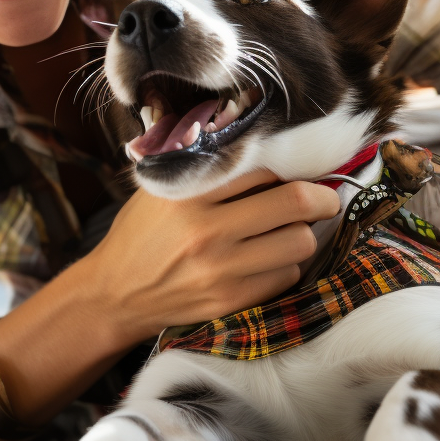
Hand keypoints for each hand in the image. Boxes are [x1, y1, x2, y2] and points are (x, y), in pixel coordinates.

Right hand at [83, 170, 340, 343]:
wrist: (114, 294)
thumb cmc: (141, 233)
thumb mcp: (161, 187)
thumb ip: (205, 166)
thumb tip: (258, 140)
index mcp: (189, 194)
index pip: (264, 169)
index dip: (291, 168)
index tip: (302, 171)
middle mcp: (207, 231)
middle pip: (295, 203)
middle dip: (322, 197)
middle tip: (325, 197)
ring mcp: (221, 270)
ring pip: (299, 243)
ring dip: (302, 234)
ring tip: (289, 230)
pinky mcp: (230, 301)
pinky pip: (286, 277)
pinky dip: (286, 265)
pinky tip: (268, 259)